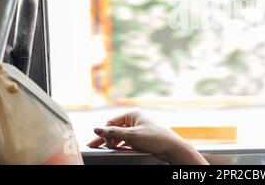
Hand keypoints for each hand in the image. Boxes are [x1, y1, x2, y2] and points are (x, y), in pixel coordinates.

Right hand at [87, 110, 207, 164]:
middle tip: (93, 146)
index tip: (104, 143)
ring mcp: (138, 128)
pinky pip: (126, 140)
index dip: (105, 133)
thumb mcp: (131, 135)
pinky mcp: (141, 136)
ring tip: (107, 149)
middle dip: (106, 138)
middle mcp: (134, 119)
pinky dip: (121, 145)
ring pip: (120, 135)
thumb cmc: (154, 138)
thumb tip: (96, 129)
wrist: (171, 147)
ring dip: (114, 142)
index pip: (111, 122)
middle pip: (114, 128)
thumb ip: (112, 132)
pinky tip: (117, 150)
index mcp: (132, 114)